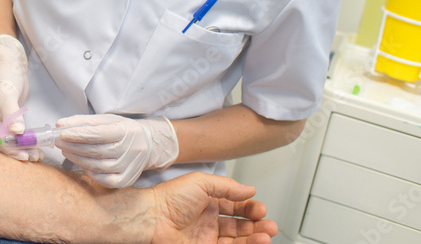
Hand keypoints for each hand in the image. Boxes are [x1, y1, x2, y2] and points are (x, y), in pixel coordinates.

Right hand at [0, 35, 38, 160]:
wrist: (9, 64)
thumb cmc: (2, 74)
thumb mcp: (6, 94)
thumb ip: (10, 115)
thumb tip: (17, 133)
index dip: (5, 146)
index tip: (21, 153)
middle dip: (15, 150)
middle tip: (33, 156)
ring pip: (5, 142)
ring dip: (21, 148)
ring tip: (38, 155)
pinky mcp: (1, 124)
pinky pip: (11, 136)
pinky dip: (23, 141)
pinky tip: (36, 147)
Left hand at [56, 113, 177, 186]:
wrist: (148, 146)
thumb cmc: (122, 131)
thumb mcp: (107, 120)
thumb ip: (83, 121)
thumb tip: (60, 124)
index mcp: (125, 131)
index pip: (99, 133)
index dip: (79, 134)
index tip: (62, 133)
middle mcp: (130, 150)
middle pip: (96, 150)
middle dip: (74, 146)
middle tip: (58, 142)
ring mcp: (129, 167)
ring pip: (98, 166)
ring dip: (78, 159)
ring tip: (66, 150)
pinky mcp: (126, 180)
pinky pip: (103, 180)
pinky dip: (90, 172)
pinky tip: (81, 164)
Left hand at [146, 172, 277, 242]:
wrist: (151, 218)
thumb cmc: (168, 198)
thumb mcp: (200, 182)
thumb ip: (227, 186)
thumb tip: (249, 189)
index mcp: (207, 201)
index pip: (234, 206)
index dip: (249, 208)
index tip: (260, 209)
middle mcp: (208, 219)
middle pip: (239, 225)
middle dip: (256, 225)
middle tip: (269, 225)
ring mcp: (206, 236)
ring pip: (237, 239)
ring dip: (254, 237)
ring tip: (267, 235)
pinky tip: (256, 242)